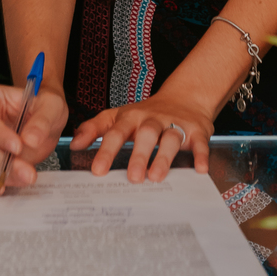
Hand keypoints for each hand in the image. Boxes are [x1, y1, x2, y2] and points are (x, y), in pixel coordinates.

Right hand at [0, 83, 67, 194]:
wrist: (42, 120)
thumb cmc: (43, 106)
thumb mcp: (52, 106)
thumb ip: (42, 121)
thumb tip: (30, 140)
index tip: (18, 147)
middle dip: (4, 162)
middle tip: (29, 172)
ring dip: (0, 176)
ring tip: (25, 177)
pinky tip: (1, 187)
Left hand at [71, 89, 212, 181]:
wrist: (185, 97)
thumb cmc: (146, 114)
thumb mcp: (119, 116)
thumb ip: (95, 128)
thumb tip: (75, 144)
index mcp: (131, 117)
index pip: (116, 132)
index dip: (106, 151)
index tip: (98, 171)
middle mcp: (153, 120)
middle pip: (145, 134)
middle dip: (138, 155)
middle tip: (132, 178)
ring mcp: (175, 124)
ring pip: (170, 138)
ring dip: (164, 157)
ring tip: (156, 177)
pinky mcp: (197, 130)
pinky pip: (200, 142)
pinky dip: (201, 155)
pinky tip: (200, 170)